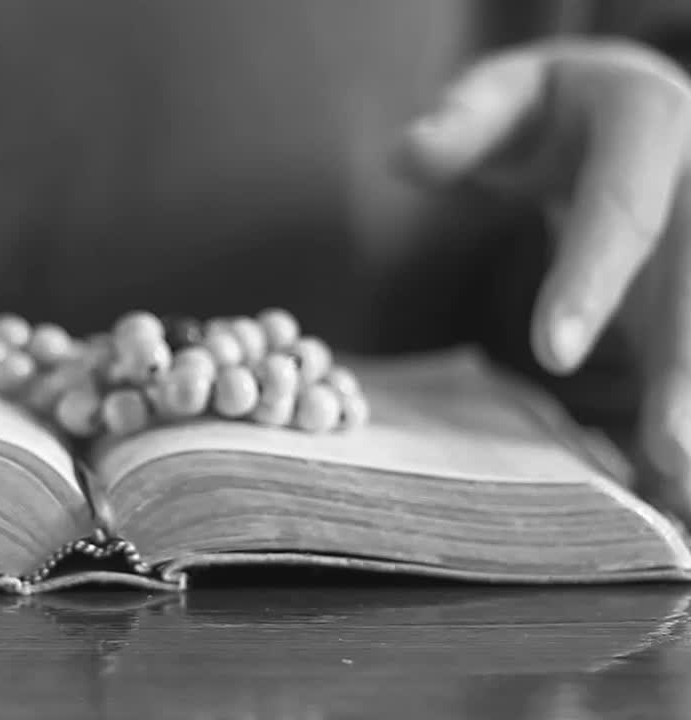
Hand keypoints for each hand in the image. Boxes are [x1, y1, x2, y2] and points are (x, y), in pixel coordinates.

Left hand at [398, 38, 690, 520]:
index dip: (592, 282)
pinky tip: (671, 484)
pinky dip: (683, 406)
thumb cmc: (546, 109)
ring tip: (682, 488)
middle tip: (672, 452)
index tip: (553, 354)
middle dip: (688, 368)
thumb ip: (462, 123)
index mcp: (647, 120)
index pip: (622, 209)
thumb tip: (408, 154)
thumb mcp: (500, 93)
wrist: (615, 104)